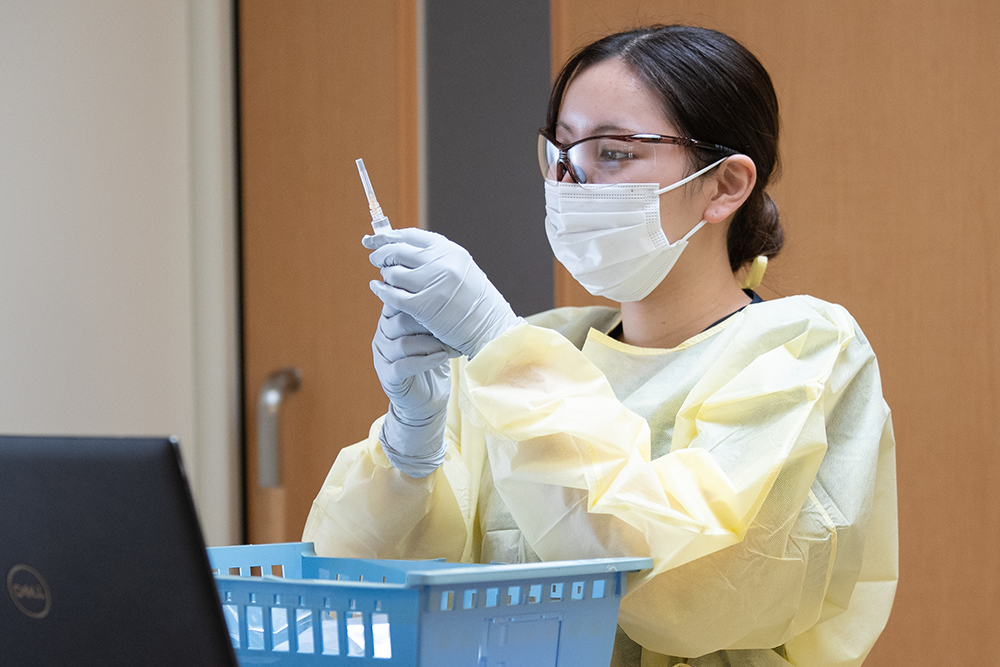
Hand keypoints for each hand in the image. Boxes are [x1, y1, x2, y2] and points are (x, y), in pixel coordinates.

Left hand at [363, 228, 521, 358]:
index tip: (375, 239)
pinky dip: (381, 291)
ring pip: (392, 273)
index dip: (388, 237)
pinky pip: (392, 295)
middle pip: (397, 251)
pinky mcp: (423, 306)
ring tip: (387, 279)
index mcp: (449, 250)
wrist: (489, 326)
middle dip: (382, 254)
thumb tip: (399, 248)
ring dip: (385, 275)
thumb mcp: (459, 268)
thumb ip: (434, 257)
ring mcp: (431, 284)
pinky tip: (377, 288)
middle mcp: (440, 263)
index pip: (410, 236)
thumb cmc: (473, 299)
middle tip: (375, 258)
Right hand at [372, 307, 457, 477]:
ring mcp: (382, 357)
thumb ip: (431, 316)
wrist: (427, 401)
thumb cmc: (433, 362)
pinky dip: (425, 360)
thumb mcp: (432, 334)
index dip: (420, 300)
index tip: (446, 301)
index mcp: (390, 320)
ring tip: (451, 346)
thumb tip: (451, 293)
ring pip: (404, 343)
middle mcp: (382, 336)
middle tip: (454, 326)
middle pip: (401, 320)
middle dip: (431, 323)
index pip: (398, 301)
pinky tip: (442, 358)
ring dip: (432, 344)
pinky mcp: (388, 377)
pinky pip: (404, 365)